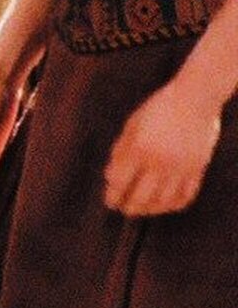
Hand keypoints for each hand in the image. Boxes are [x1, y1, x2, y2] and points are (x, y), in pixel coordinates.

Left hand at [104, 80, 220, 216]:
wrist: (194, 98)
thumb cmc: (158, 108)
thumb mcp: (133, 124)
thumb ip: (121, 150)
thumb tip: (109, 176)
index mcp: (140, 148)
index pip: (121, 181)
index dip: (113, 194)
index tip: (109, 201)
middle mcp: (160, 161)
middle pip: (142, 196)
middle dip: (130, 207)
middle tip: (124, 209)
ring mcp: (181, 168)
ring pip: (164, 201)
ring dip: (151, 209)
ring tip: (143, 209)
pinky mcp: (197, 169)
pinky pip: (186, 196)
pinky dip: (174, 204)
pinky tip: (165, 204)